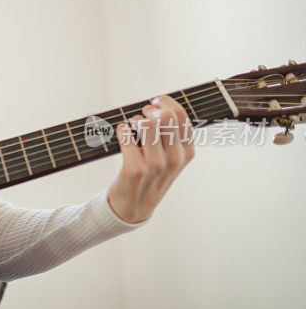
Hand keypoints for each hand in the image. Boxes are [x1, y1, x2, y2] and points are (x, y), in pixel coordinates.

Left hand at [107, 95, 194, 222]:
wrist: (134, 206)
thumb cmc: (151, 176)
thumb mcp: (171, 159)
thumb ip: (172, 135)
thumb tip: (162, 104)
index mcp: (187, 153)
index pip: (181, 115)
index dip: (166, 102)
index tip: (155, 102)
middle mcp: (175, 159)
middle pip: (165, 116)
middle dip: (150, 109)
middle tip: (143, 113)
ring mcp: (155, 165)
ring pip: (147, 123)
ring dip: (136, 119)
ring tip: (133, 125)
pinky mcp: (135, 169)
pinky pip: (126, 135)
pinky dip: (122, 130)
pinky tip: (123, 133)